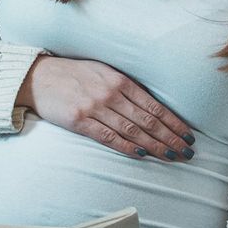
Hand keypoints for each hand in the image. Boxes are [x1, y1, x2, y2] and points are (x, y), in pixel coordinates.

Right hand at [20, 55, 195, 159]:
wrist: (38, 77)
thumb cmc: (73, 74)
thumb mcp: (103, 71)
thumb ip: (125, 87)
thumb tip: (150, 106)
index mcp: (120, 80)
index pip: (154, 106)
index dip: (174, 122)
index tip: (188, 135)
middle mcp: (110, 93)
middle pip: (148, 120)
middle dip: (170, 137)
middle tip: (187, 152)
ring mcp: (95, 108)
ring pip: (132, 131)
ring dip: (155, 146)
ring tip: (172, 156)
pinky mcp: (80, 121)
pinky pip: (108, 137)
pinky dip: (126, 146)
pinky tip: (142, 154)